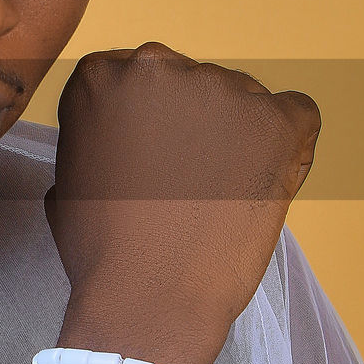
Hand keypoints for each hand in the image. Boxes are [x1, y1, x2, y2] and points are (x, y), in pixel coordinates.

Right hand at [43, 41, 320, 363]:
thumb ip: (96, 134)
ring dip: (235, 137)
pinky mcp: (276, 119)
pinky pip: (296, 114)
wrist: (148, 298)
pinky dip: (287, 146)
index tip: (151, 157)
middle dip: (191, 123)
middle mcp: (157, 65)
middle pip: (188, 82)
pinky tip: (261, 182)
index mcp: (100, 75)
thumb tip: (120, 134)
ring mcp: (220, 88)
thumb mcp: (68, 174)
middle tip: (185, 178)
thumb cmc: (102, 248)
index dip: (147, 122)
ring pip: (239, 100)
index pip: (136, 77)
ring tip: (217, 194)